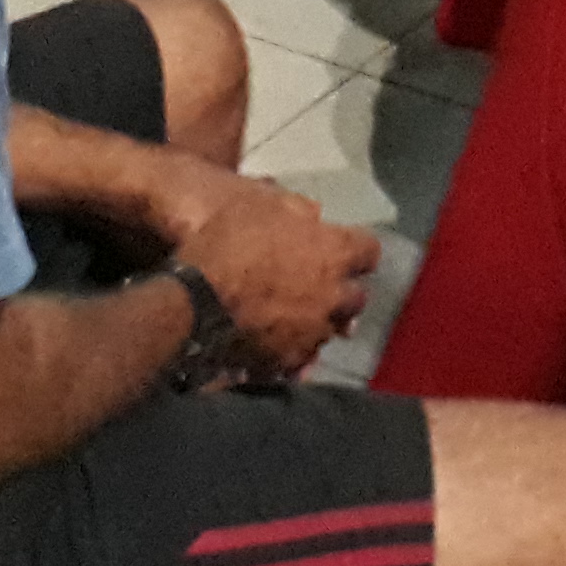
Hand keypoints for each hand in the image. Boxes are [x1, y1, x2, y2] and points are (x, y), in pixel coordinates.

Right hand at [174, 176, 380, 378]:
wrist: (196, 298)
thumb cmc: (228, 241)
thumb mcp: (260, 204)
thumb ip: (297, 210)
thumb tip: (316, 215)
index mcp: (333, 253)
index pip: (370, 250)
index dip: (356, 248)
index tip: (343, 248)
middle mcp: (333, 297)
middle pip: (357, 297)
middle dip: (343, 290)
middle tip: (322, 285)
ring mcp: (313, 333)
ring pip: (330, 330)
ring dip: (319, 321)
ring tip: (297, 317)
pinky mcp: (289, 360)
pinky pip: (301, 358)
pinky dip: (294, 349)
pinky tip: (278, 342)